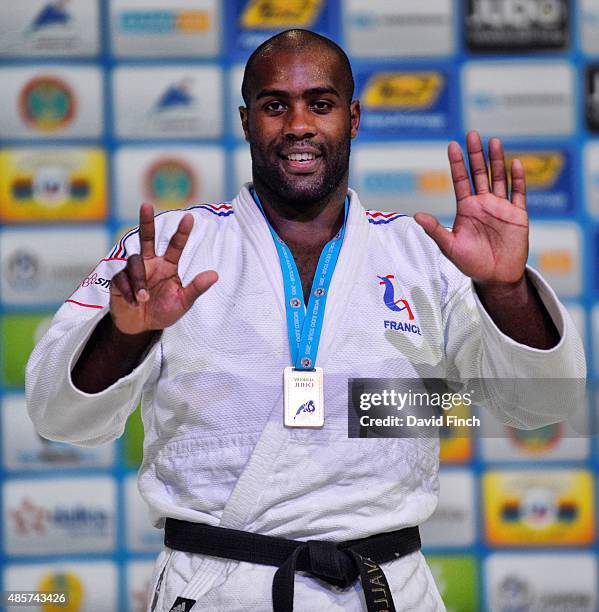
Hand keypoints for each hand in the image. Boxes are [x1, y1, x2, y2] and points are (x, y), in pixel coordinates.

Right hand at [110, 204, 217, 334]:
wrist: (140, 327)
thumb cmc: (163, 311)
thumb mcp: (183, 302)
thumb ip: (196, 288)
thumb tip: (215, 274)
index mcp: (167, 266)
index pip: (175, 246)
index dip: (182, 232)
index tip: (189, 218)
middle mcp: (151, 263)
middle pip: (147, 237)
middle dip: (146, 221)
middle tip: (146, 205)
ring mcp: (134, 270)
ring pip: (134, 262)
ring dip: (139, 280)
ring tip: (143, 299)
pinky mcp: (118, 279)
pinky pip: (121, 278)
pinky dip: (128, 290)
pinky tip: (133, 301)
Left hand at [414, 131, 527, 287]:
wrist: (495, 277)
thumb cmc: (470, 263)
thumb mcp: (449, 246)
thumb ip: (435, 230)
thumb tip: (416, 215)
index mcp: (466, 208)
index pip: (460, 180)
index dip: (457, 163)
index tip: (452, 145)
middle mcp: (483, 204)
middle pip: (479, 173)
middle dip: (476, 154)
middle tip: (472, 134)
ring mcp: (501, 207)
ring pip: (499, 178)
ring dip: (497, 161)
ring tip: (494, 142)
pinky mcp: (518, 215)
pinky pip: (518, 194)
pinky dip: (518, 179)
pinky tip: (516, 164)